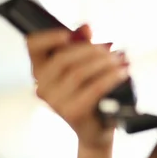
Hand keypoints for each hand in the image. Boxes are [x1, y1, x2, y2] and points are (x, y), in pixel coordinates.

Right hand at [27, 24, 129, 147]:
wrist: (96, 131)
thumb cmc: (90, 95)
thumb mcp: (84, 68)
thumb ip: (81, 46)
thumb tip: (86, 27)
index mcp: (40, 71)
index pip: (33, 46)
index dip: (49, 37)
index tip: (69, 33)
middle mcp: (42, 87)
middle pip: (64, 58)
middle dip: (92, 50)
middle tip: (113, 50)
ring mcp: (56, 102)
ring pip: (80, 72)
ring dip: (105, 63)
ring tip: (122, 60)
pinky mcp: (73, 112)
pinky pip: (94, 88)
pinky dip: (111, 77)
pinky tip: (123, 73)